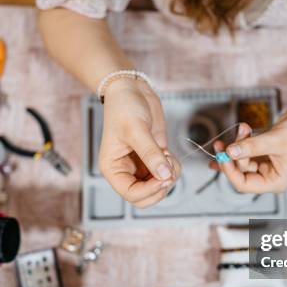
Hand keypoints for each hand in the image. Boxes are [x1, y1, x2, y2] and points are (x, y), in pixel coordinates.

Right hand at [99, 78, 180, 207]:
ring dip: (169, 176)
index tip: (163, 177)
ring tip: (167, 155)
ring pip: (159, 187)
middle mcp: (126, 170)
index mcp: (113, 168)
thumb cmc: (124, 107)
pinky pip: (167, 173)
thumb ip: (151, 154)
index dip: (149, 191)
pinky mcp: (154, 158)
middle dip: (161, 187)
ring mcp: (141, 165)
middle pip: (145, 197)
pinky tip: (168, 152)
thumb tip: (164, 175)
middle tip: (168, 170)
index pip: (131, 194)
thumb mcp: (136, 129)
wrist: (132, 89)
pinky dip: (173, 167)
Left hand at [210, 106, 286, 192]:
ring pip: (241, 159)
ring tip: (244, 127)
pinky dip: (242, 140)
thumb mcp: (276, 140)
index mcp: (274, 182)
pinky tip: (242, 130)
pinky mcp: (263, 153)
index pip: (243, 184)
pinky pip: (245, 151)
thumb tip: (229, 152)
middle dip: (233, 154)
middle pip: (240, 172)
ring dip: (238, 143)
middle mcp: (269, 177)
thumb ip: (251, 147)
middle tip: (225, 139)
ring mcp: (265, 165)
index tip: (222, 154)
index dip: (229, 171)